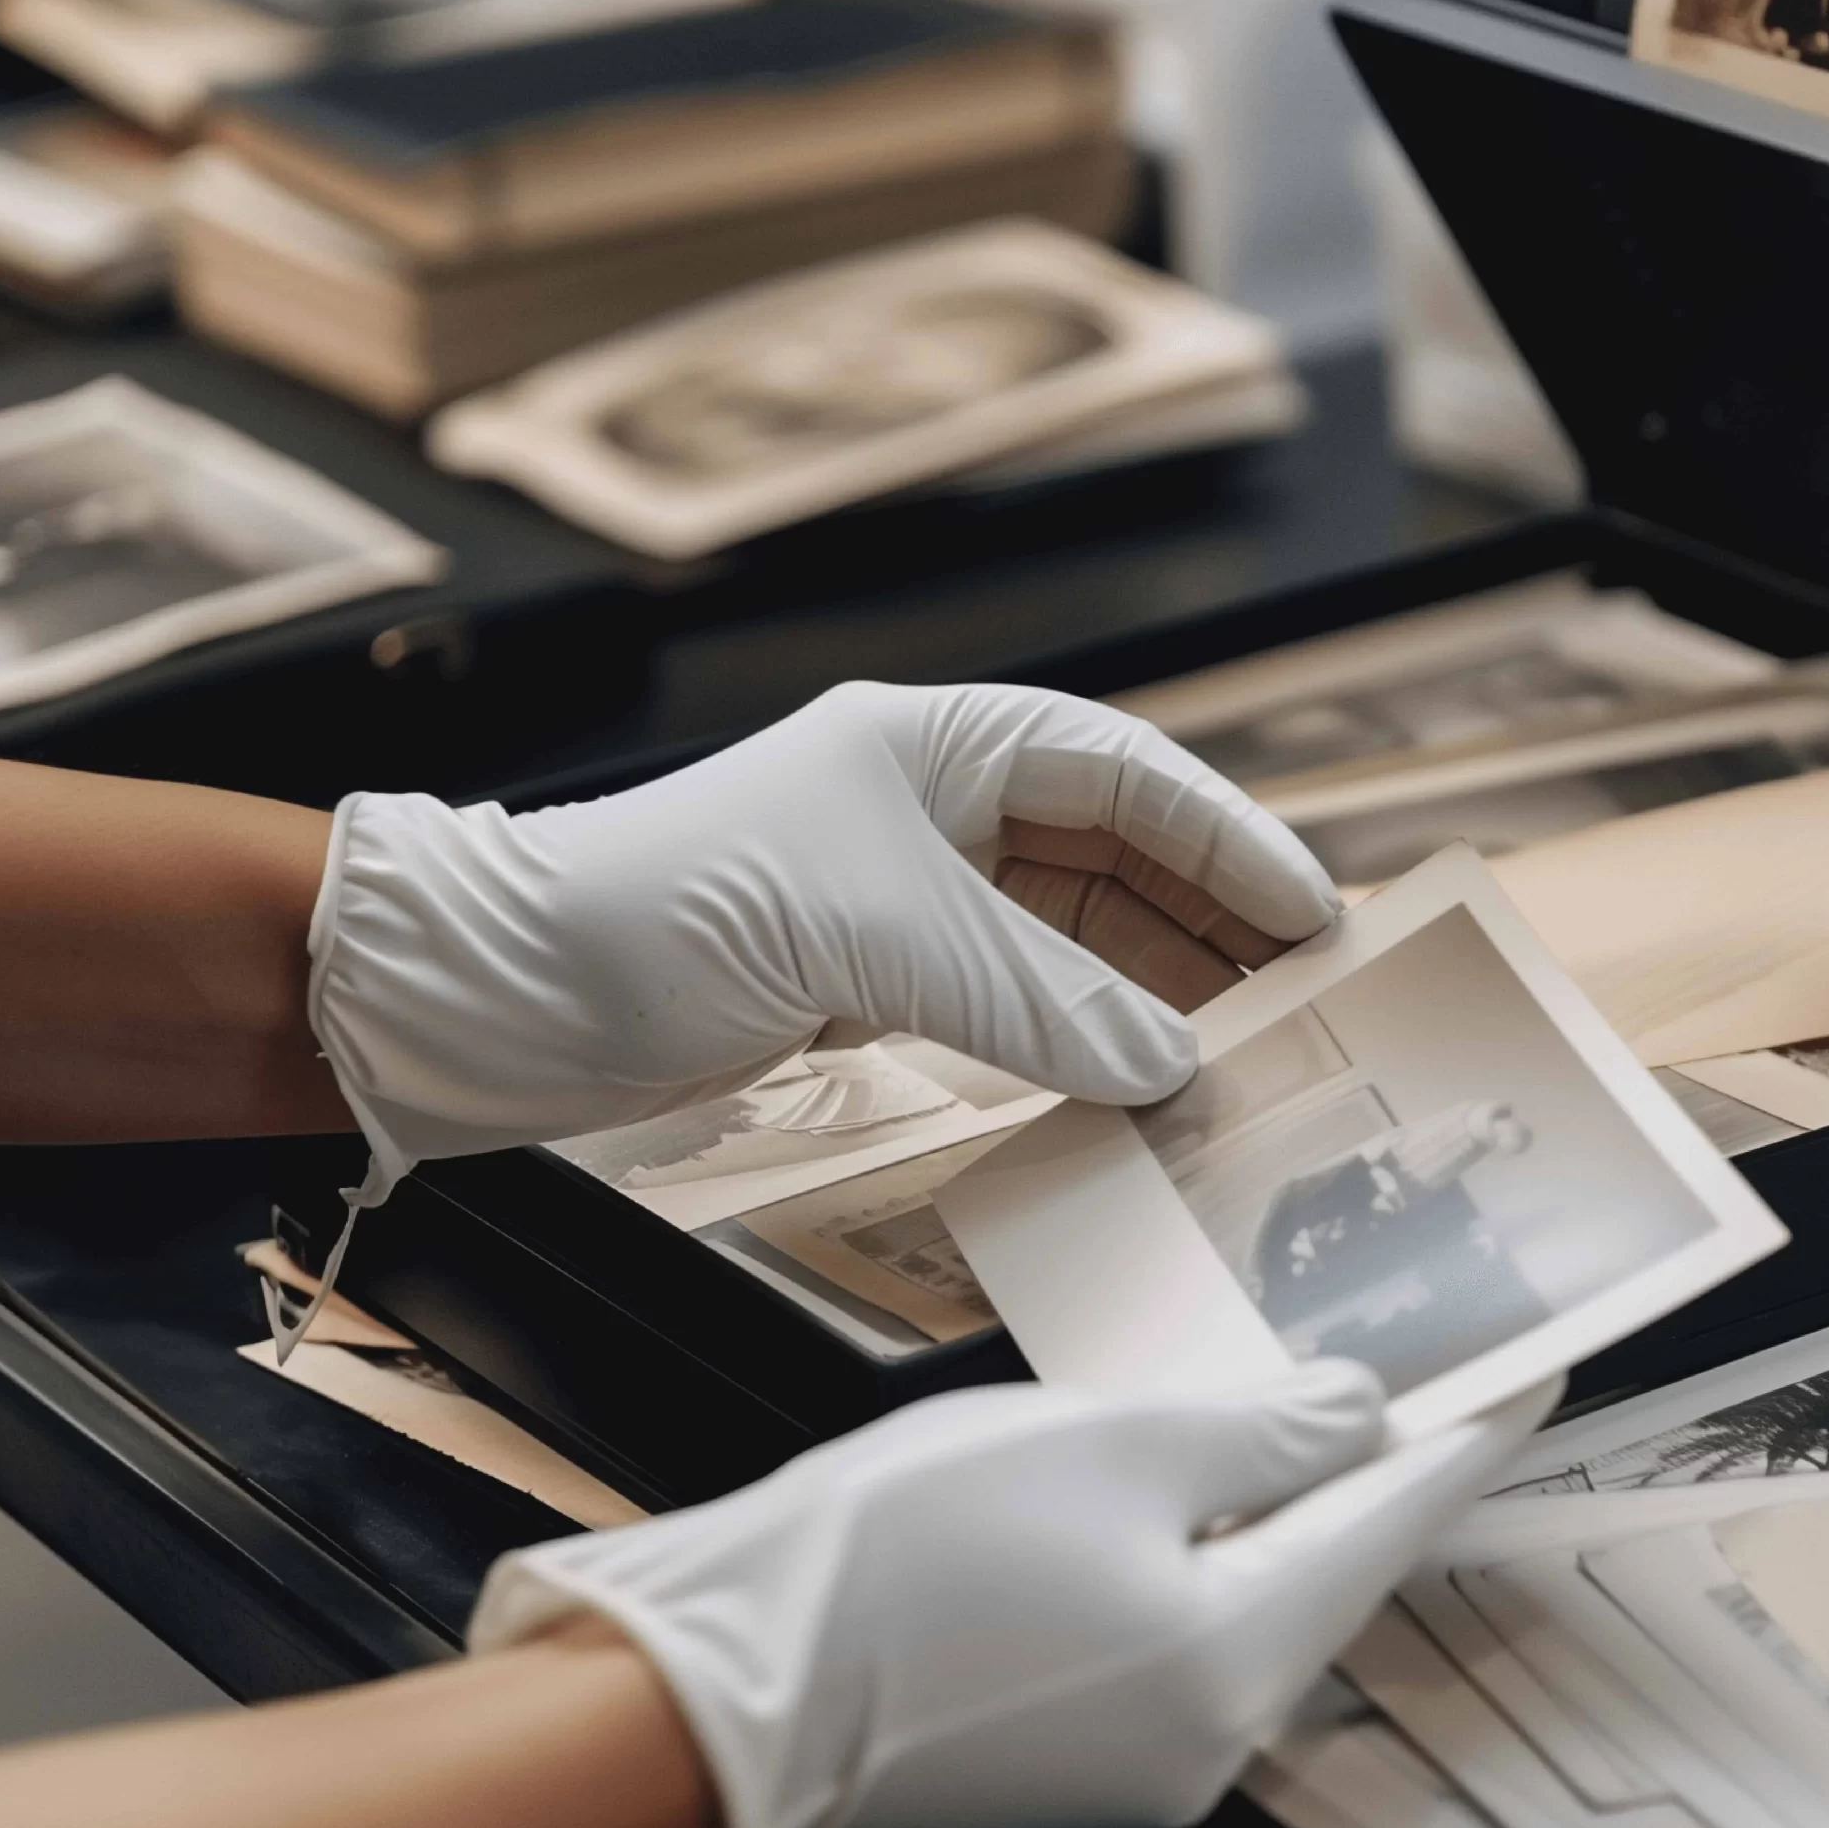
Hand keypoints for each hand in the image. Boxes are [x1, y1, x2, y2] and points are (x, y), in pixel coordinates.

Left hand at [308, 681, 1335, 1198]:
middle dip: (1213, 926)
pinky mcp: (880, 979)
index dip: (1231, 841)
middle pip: (1119, 857)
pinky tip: (1136, 1084)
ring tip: (1245, 1058)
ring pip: (1077, 938)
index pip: (1125, 775)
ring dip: (1156, 995)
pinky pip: (1020, 1002)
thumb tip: (1172, 1062)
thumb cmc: (663, 906)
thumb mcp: (873, 933)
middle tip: (1311, 1004)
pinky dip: (1081, 1040)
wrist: (509, 991)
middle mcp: (936, 808)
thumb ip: (1035, 996)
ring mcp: (911, 897)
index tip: (1319, 916)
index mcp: (940, 743)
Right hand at [470, 1361, 1546, 1827]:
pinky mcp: (1063, 1769)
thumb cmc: (904, 1558)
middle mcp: (1212, 1741)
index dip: (1462, 1438)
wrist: (724, 1696)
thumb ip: (1258, 1428)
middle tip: (1392, 1369)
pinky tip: (1149, 1499)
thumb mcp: (1106, 1443)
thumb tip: (1358, 1411)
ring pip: (1241, 1608)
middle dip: (1354, 1468)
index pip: (1390, 1520)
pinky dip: (1181, 1563)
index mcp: (1238, 1659)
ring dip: (1260, 1511)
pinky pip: (1167, 1644)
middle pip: (1322, 1573)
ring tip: (1267, 1410)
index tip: (1530, 1382)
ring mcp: (1136, 1771)